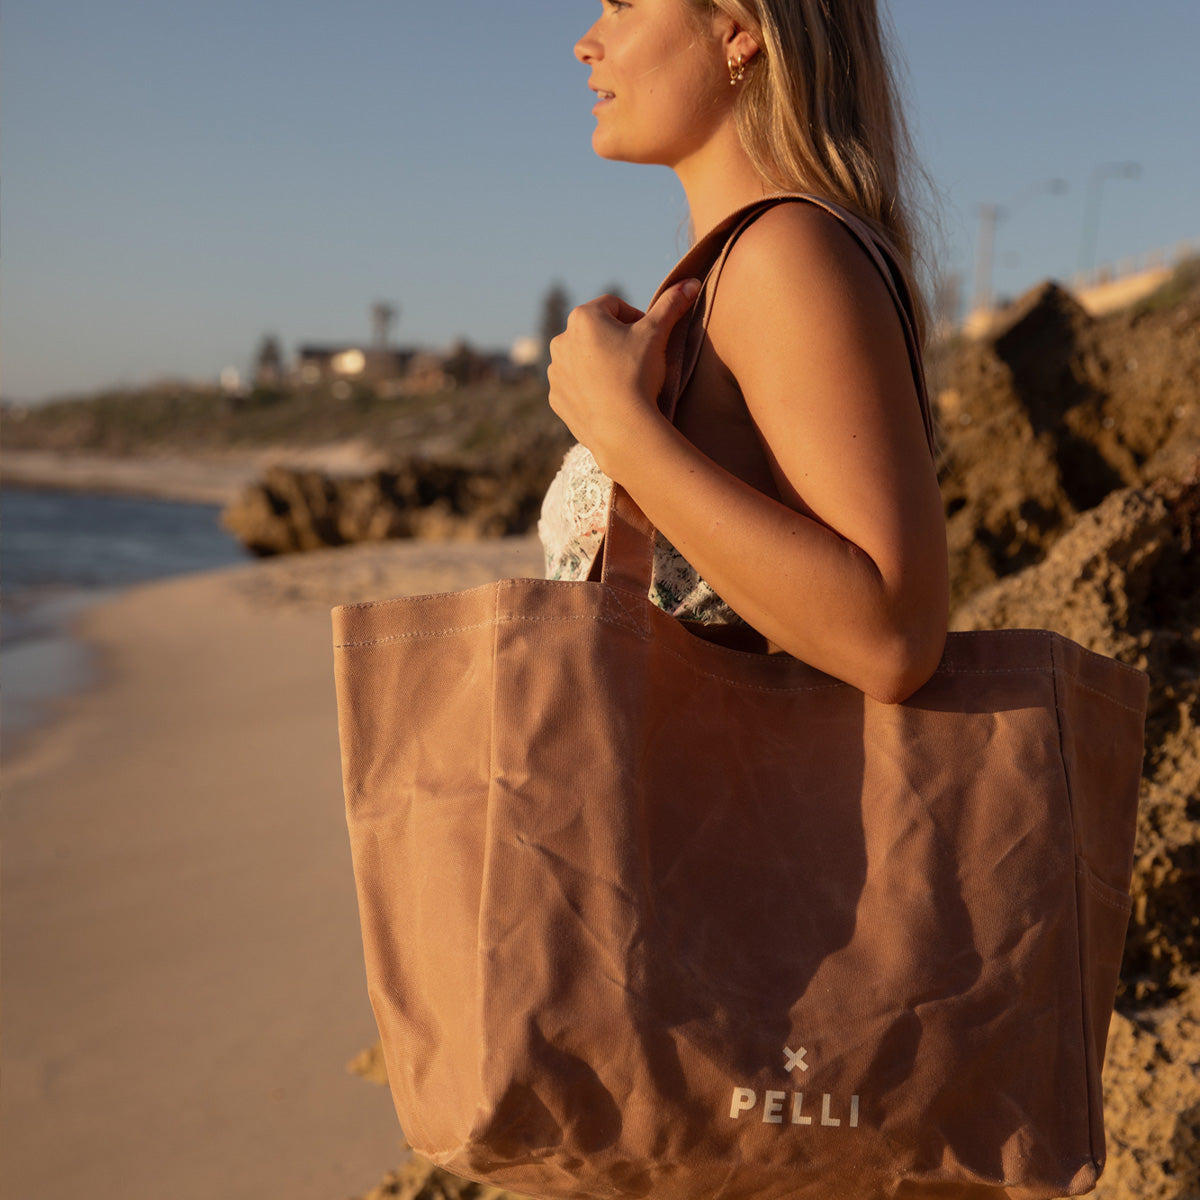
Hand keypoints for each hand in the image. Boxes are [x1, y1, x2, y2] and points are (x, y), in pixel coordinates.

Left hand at [547, 278, 699, 478]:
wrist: (622, 428)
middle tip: (638, 360)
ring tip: (623, 381)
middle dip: (615, 341)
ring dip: (600, 364)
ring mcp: (555, 372)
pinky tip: (609, 399)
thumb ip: (671, 305)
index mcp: (583, 317)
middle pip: (596, 332)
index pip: (614, 306)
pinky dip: (589, 388)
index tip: (649, 338)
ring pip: (583, 359)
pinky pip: (574, 386)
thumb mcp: (657, 334)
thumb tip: (691, 282)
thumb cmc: (638, 374)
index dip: (636, 319)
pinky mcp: (556, 398)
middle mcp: (561, 340)